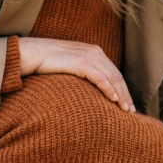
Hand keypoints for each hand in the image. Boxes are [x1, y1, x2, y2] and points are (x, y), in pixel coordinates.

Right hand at [17, 37, 133, 111]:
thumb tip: (88, 88)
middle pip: (116, 75)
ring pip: (111, 78)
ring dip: (120, 95)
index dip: (122, 88)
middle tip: (130, 110)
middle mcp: (95, 51)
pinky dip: (108, 89)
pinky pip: (100, 78)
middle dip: (125, 94)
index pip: (114, 72)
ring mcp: (89, 55)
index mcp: (94, 51)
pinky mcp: (81, 62)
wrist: (31, 53)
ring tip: (125, 109)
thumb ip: (82, 71)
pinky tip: (113, 100)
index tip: (126, 103)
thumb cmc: (47, 62)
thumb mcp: (69, 65)